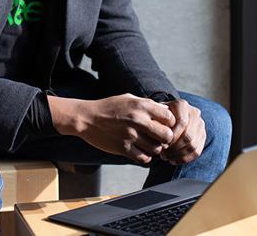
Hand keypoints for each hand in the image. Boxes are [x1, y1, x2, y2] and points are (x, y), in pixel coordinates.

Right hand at [48, 93, 175, 163]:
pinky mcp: (123, 148)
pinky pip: (144, 158)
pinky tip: (140, 151)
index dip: (170, 123)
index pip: (170, 118)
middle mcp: (138, 120)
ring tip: (149, 145)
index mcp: (141, 105)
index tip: (163, 125)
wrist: (86, 118)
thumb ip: (148, 104)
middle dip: (165, 138)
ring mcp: (130, 135)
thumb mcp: (129, 98)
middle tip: (159, 138)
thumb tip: (167, 111)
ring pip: (156, 149)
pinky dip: (145, 156)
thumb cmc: (109, 107)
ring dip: (155, 149)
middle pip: (166, 135)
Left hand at [159, 99, 205, 164]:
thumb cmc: (157, 117)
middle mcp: (194, 113)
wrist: (167, 117)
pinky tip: (173, 161)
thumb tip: (158, 139)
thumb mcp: (154, 116)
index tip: (161, 144)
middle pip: (188, 135)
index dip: (172, 136)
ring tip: (166, 157)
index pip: (182, 123)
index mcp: (182, 105)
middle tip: (162, 154)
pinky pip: (197, 151)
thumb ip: (156, 123)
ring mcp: (200, 125)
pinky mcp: (202, 136)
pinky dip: (184, 159)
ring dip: (178, 154)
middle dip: (174, 147)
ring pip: (193, 145)